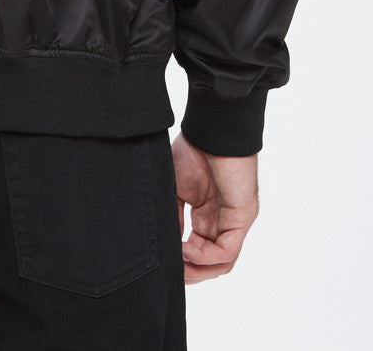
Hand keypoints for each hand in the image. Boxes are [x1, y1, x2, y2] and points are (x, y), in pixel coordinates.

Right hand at [171, 130, 259, 283]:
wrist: (211, 130)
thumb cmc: (193, 150)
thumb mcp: (174, 188)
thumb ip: (174, 217)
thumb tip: (167, 244)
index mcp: (206, 213)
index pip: (197, 248)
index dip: (180, 260)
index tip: (160, 263)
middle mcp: (221, 220)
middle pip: (210, 262)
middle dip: (189, 271)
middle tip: (168, 274)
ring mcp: (233, 221)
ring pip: (221, 262)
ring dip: (198, 269)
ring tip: (178, 265)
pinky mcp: (242, 217)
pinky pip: (227, 250)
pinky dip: (206, 256)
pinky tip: (187, 249)